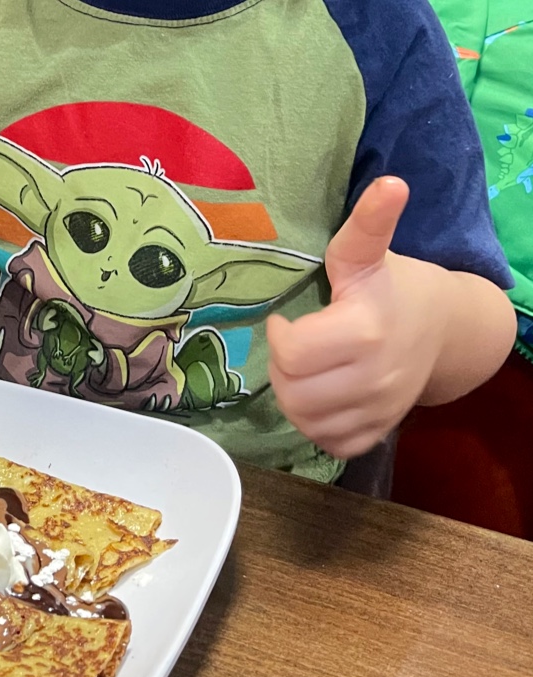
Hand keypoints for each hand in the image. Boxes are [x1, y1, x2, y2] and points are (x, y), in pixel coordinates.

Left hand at [267, 177, 449, 458]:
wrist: (447, 329)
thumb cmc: (395, 287)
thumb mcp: (371, 254)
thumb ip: (368, 225)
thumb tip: (390, 184)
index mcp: (366, 330)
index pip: (291, 354)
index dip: (279, 337)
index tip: (285, 321)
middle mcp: (374, 378)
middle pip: (292, 392)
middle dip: (282, 368)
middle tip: (294, 348)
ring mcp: (379, 410)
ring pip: (305, 422)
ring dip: (293, 398)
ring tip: (304, 371)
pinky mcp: (379, 431)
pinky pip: (329, 442)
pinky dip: (316, 426)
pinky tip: (321, 397)